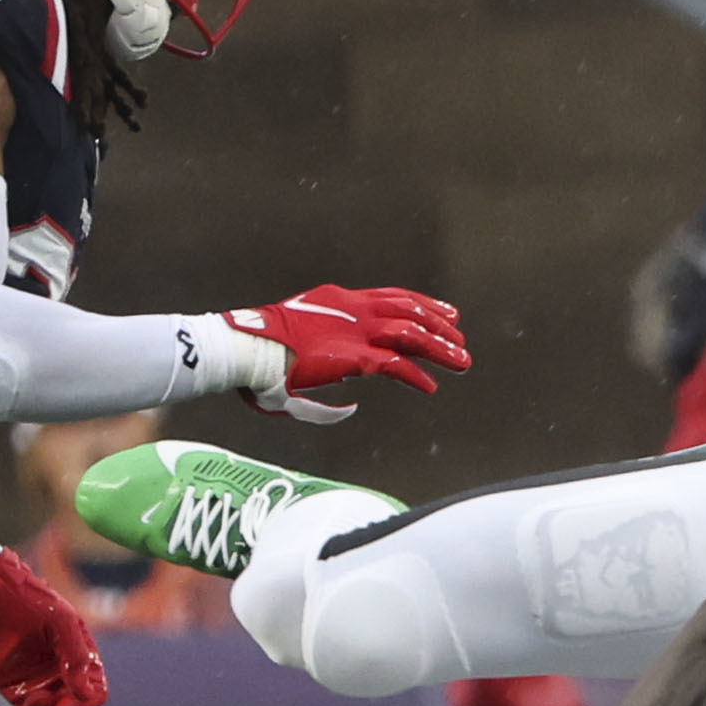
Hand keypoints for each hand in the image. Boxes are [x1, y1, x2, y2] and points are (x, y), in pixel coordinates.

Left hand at [0, 548, 109, 705]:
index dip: (83, 703)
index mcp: (77, 654)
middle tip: (39, 703)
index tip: (63, 704)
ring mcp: (34, 679)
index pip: (94, 692)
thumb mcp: (59, 618)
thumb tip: (85, 691)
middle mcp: (59, 671)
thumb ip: (76, 653)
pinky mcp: (8, 685)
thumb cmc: (24, 596)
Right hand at [226, 285, 469, 423]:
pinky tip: (430, 387)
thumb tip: (351, 408)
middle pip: (408, 309)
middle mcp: (351, 310)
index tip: (445, 314)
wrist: (244, 350)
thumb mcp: (304, 365)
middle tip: (460, 338)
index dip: (422, 304)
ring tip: (461, 362)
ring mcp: (353, 330)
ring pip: (410, 333)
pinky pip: (395, 364)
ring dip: (438, 347)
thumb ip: (332, 385)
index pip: (391, 297)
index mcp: (339, 301)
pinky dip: (415, 375)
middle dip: (438, 323)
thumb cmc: (261, 360)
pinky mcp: (352, 355)